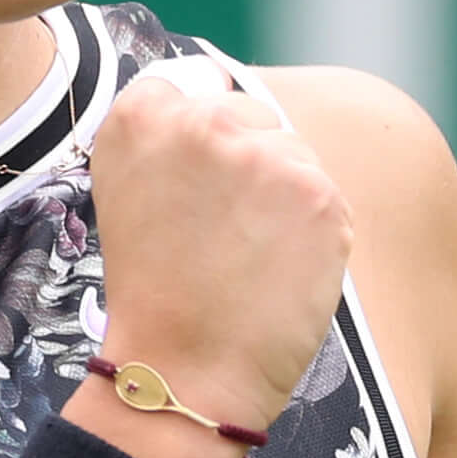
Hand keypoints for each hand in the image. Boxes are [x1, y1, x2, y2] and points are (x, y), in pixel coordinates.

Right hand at [80, 62, 350, 457]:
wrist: (181, 373)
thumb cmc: (155, 294)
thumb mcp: (129, 193)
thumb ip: (168, 136)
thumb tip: (223, 95)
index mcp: (140, 115)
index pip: (196, 84)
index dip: (204, 138)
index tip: (197, 187)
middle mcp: (203, 121)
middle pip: (253, 116)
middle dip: (250, 166)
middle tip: (222, 236)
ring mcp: (265, 155)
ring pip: (295, 156)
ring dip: (285, 200)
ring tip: (247, 259)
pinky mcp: (318, 194)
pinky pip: (328, 199)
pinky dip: (314, 236)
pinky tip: (279, 272)